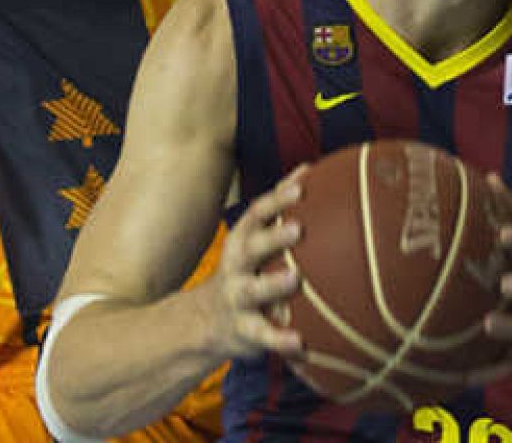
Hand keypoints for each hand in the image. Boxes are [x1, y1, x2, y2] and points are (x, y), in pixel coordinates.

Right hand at [206, 165, 306, 360]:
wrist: (201, 322)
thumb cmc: (244, 270)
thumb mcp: (252, 238)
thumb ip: (278, 207)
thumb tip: (309, 167)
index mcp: (242, 241)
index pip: (257, 214)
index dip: (278, 199)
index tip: (302, 187)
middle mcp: (236, 268)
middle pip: (251, 248)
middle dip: (273, 237)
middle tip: (298, 228)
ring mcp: (237, 299)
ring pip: (252, 291)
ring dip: (272, 284)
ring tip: (294, 279)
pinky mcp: (243, 331)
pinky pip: (262, 335)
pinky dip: (279, 339)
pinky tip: (300, 343)